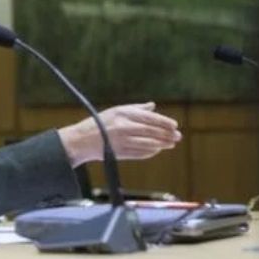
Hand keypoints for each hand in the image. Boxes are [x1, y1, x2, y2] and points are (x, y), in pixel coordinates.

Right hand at [57, 102, 181, 166]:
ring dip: (161, 144)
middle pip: (151, 131)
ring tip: (170, 144)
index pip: (150, 118)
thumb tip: (153, 106)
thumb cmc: (99, 123)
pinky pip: (140, 153)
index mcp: (123, 114)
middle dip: (167, 134)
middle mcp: (123, 127)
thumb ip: (136, 109)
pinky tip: (156, 150)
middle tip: (177, 136)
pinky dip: (150, 152)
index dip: (164, 122)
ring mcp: (122, 141)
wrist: (81, 140)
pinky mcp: (120, 153)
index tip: (174, 125)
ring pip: (148, 143)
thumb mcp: (116, 111)